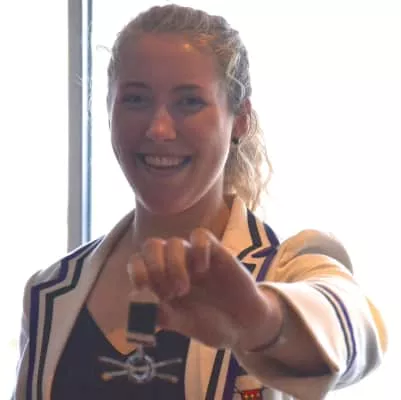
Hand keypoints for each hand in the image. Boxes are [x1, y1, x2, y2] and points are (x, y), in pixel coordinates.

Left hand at [128, 228, 281, 350]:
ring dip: (174, 265)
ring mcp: (194, 257)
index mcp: (161, 281)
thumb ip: (162, 315)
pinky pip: (200, 235)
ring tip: (184, 289)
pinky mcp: (216, 251)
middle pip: (151, 246)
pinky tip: (204, 269)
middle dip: (154, 267)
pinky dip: (198, 250)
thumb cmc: (211, 324)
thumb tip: (138, 303)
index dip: (138, 273)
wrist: (245, 325)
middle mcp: (175, 265)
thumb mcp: (183, 325)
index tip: (148, 292)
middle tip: (169, 293)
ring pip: (174, 242)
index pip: (137, 262)